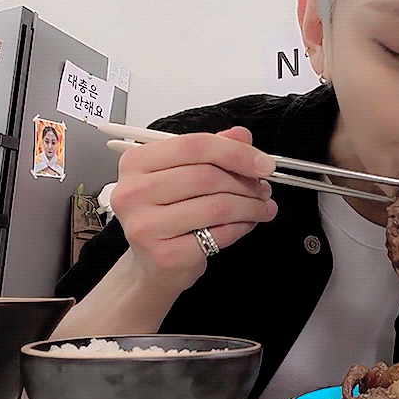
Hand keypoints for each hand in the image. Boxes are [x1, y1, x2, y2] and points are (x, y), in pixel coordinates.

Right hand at [109, 126, 277, 294]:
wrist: (153, 263)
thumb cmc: (167, 212)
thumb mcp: (184, 172)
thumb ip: (212, 150)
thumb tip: (242, 136)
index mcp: (137, 161)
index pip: (194, 145)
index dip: (237, 152)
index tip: (264, 164)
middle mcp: (133, 192)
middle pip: (207, 176)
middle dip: (246, 183)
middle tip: (263, 189)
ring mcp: (146, 226)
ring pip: (217, 206)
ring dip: (250, 206)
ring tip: (261, 206)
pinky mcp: (164, 254)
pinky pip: (219, 234)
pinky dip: (241, 227)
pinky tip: (247, 223)